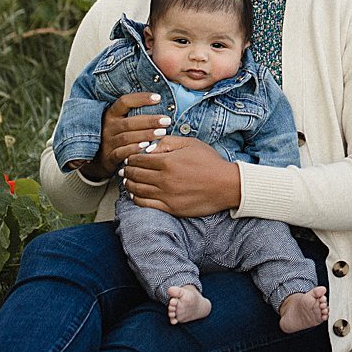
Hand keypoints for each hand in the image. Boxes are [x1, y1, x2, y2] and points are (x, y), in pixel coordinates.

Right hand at [79, 93, 168, 182]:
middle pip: (129, 122)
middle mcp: (108, 127)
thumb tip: (161, 100)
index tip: (158, 97)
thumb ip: (136, 113)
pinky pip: (121, 153)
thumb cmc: (117, 136)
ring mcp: (108, 142)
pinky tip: (146, 147)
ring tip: (162, 133)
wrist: (99, 158)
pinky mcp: (109, 157)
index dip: (141, 98)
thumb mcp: (121, 122)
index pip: (124, 102)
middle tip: (166, 121)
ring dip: (145, 135)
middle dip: (150, 121)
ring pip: (127, 137)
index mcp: (111, 114)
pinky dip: (134, 150)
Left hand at [122, 136, 241, 216]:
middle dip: (128, 170)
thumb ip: (168, 143)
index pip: (139, 159)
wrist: (227, 185)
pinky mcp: (170, 208)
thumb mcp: (191, 144)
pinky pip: (146, 204)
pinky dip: (136, 199)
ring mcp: (166, 195)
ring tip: (126, 181)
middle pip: (136, 174)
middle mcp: (164, 179)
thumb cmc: (210, 162)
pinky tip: (134, 195)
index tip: (130, 157)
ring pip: (137, 190)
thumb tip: (149, 148)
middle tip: (124, 169)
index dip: (132, 158)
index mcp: (167, 162)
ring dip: (129, 184)